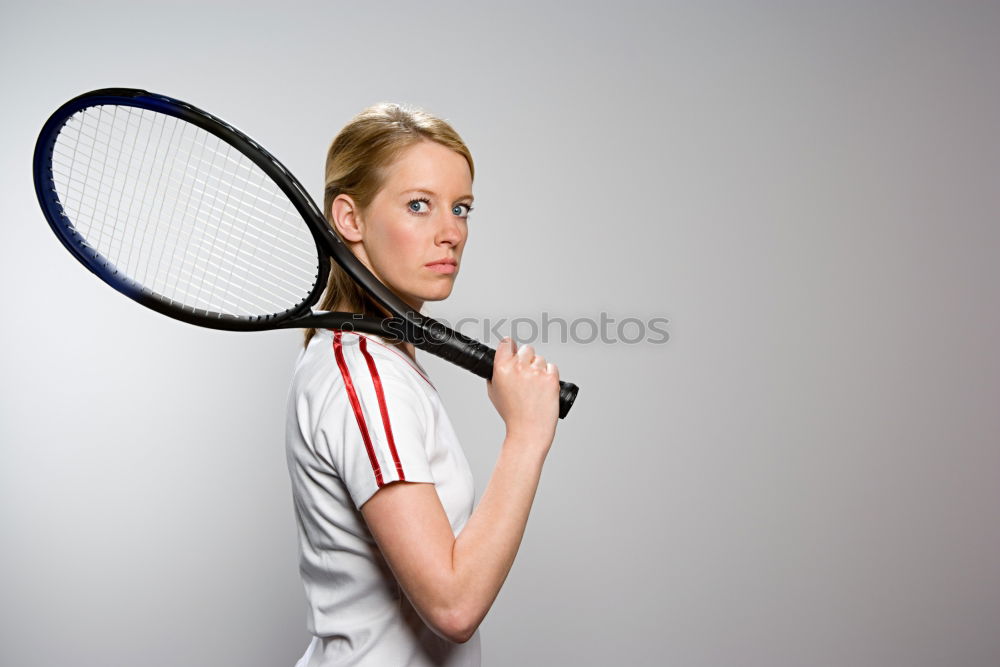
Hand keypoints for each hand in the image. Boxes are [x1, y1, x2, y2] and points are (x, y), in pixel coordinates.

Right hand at [486, 337, 559, 456]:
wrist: (528, 430)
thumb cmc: (512, 414)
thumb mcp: (493, 392)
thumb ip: (495, 374)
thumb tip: (501, 361)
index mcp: (502, 368)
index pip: (507, 343)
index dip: (510, 347)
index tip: (513, 350)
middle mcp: (519, 367)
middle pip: (526, 349)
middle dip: (527, 359)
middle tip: (526, 375)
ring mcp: (536, 372)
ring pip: (540, 359)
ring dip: (539, 368)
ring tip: (535, 387)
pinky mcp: (551, 378)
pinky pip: (552, 367)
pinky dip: (550, 375)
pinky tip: (543, 388)